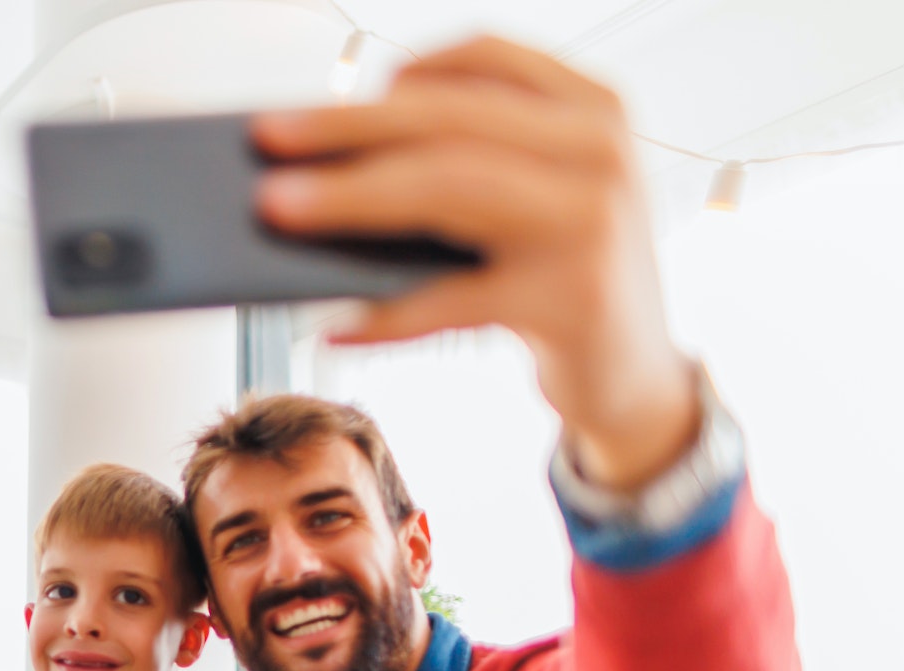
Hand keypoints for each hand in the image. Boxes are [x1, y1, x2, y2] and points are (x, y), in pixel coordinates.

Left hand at [251, 35, 699, 493]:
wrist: (637, 379)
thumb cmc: (559, 277)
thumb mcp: (534, 200)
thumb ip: (467, 162)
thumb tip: (325, 159)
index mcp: (593, 106)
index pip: (484, 58)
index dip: (396, 73)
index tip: (326, 94)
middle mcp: (600, 149)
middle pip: (447, 119)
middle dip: (345, 128)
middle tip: (266, 138)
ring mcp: (590, 222)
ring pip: (445, 188)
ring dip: (348, 197)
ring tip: (275, 210)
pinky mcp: (568, 300)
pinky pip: (449, 300)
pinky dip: (382, 314)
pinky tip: (330, 326)